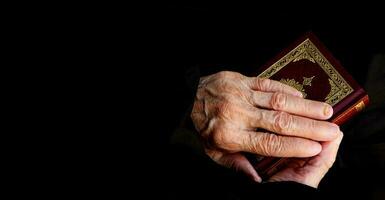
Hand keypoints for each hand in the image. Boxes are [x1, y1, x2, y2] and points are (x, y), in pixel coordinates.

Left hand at [191, 71, 338, 181]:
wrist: (188, 98)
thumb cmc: (203, 126)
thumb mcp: (213, 152)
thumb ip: (236, 165)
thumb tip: (256, 180)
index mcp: (231, 136)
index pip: (268, 144)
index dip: (294, 146)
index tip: (316, 147)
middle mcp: (238, 115)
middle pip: (279, 122)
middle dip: (309, 127)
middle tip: (331, 129)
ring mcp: (240, 95)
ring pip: (278, 102)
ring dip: (305, 107)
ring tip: (326, 111)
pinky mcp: (241, 80)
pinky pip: (267, 84)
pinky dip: (286, 90)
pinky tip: (301, 97)